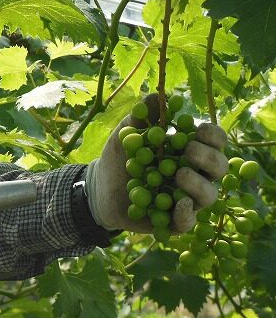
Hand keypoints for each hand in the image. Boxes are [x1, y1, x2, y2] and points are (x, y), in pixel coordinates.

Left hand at [85, 94, 228, 233]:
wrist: (99, 187)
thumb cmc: (119, 157)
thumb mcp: (125, 134)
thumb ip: (141, 115)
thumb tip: (160, 96)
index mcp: (190, 151)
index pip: (215, 142)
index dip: (213, 135)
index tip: (198, 129)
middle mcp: (196, 175)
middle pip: (219, 168)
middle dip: (208, 158)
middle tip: (188, 150)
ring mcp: (187, 200)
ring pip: (208, 196)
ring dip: (198, 184)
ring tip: (179, 174)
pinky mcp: (173, 221)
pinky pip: (187, 222)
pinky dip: (186, 213)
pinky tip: (179, 202)